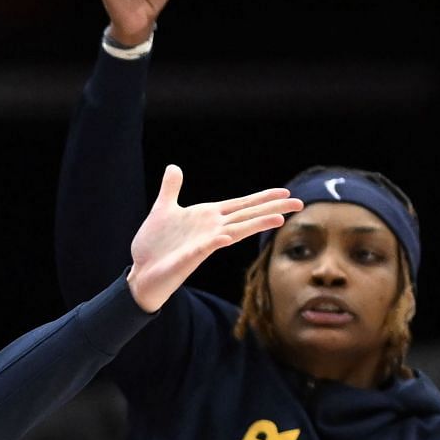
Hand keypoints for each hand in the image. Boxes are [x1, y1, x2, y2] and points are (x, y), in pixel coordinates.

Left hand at [128, 167, 298, 311]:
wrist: (140, 272)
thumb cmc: (154, 245)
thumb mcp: (163, 209)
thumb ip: (171, 189)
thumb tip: (174, 167)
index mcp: (207, 217)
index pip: (240, 205)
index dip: (261, 198)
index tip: (285, 191)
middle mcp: (211, 230)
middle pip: (246, 217)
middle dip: (271, 209)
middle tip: (299, 203)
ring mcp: (202, 244)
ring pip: (234, 232)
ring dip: (255, 225)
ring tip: (278, 219)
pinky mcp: (189, 258)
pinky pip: (204, 248)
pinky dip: (215, 242)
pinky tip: (226, 237)